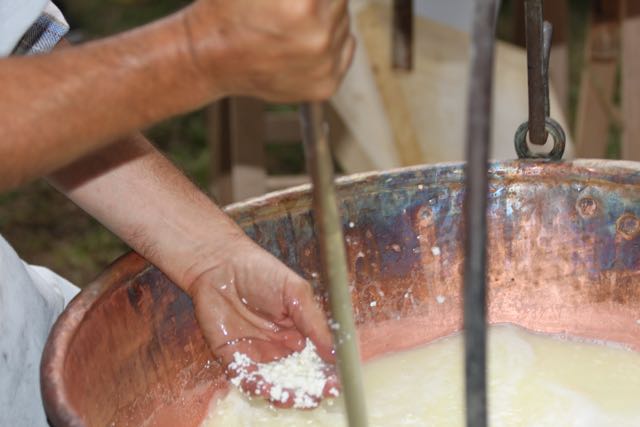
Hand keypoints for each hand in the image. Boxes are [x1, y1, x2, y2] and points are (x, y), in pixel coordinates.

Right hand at [184, 0, 355, 101]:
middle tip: (292, 6)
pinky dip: (331, 44)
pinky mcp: (326, 85)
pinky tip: (302, 42)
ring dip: (325, 19)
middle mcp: (319, 39)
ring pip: (344, 24)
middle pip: (340, 0)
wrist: (211, 57)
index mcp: (304, 6)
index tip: (296, 0)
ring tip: (292, 25)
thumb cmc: (228, 13)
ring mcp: (325, 66)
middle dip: (319, 0)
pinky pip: (345, 50)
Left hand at [188, 235, 338, 406]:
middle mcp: (279, 348)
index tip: (334, 384)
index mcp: (299, 333)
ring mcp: (256, 353)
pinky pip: (244, 377)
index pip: (316, 361)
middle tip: (314, 396)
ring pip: (272, 383)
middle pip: (296, 378)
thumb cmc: (262, 271)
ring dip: (281, 394)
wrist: (221, 264)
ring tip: (290, 398)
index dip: (325, 375)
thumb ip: (314, 322)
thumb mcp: (296, 293)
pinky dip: (254, 386)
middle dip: (306, 391)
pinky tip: (263, 388)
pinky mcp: (232, 356)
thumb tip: (335, 353)